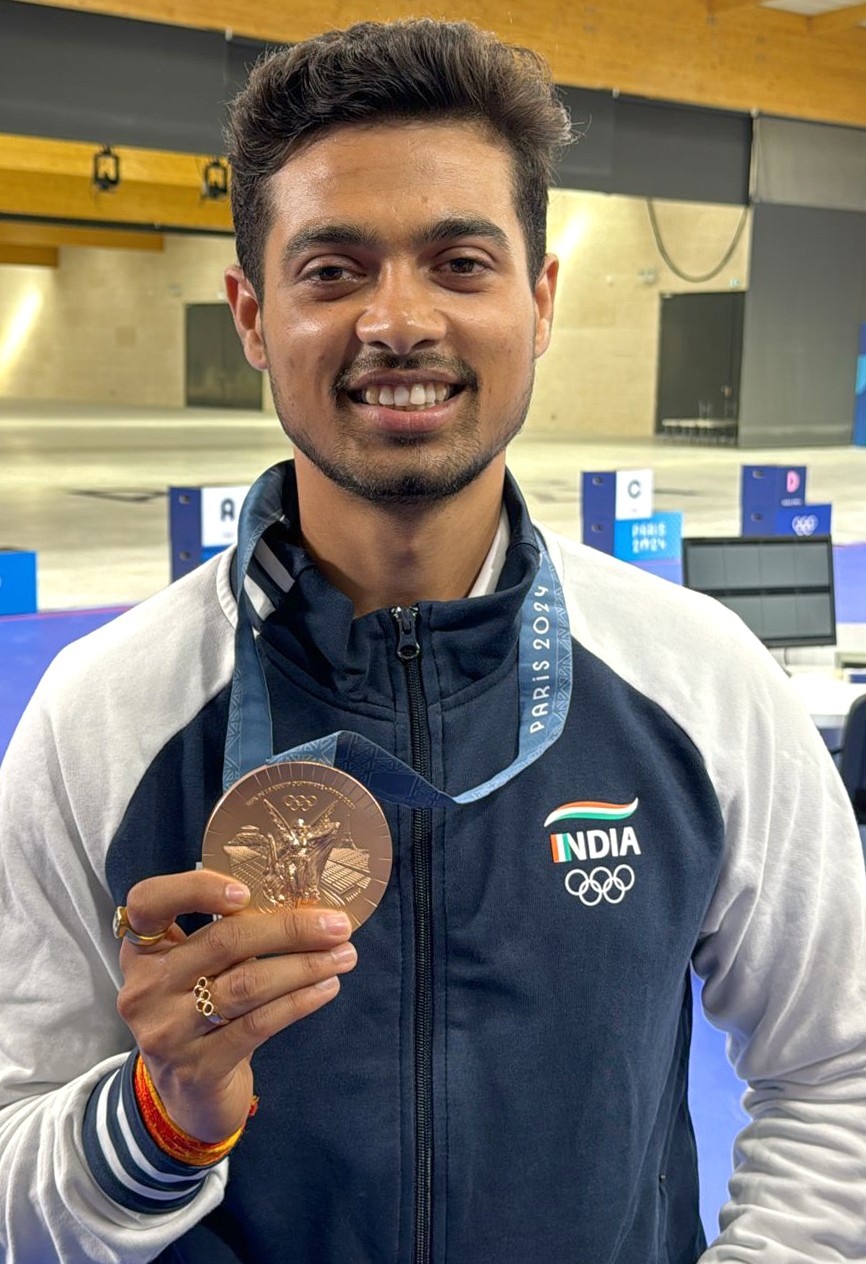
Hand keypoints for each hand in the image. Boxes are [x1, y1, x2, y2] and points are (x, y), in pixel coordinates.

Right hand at [116, 869, 356, 1142]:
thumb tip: (303, 904)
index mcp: (142, 950)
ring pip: (247, 985)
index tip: (246, 891)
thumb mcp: (196, 969)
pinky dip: (299, 1001)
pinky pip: (258, 1025)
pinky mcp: (198, 1069)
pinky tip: (326, 988)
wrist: (189, 1095)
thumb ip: (227, 935)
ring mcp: (168, 1032)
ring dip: (304, 966)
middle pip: (222, 942)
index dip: (194, 888)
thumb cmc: (201, 1012)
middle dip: (289, 929)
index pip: (148, 902)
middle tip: (337, 925)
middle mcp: (146, 988)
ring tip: (343, 956)